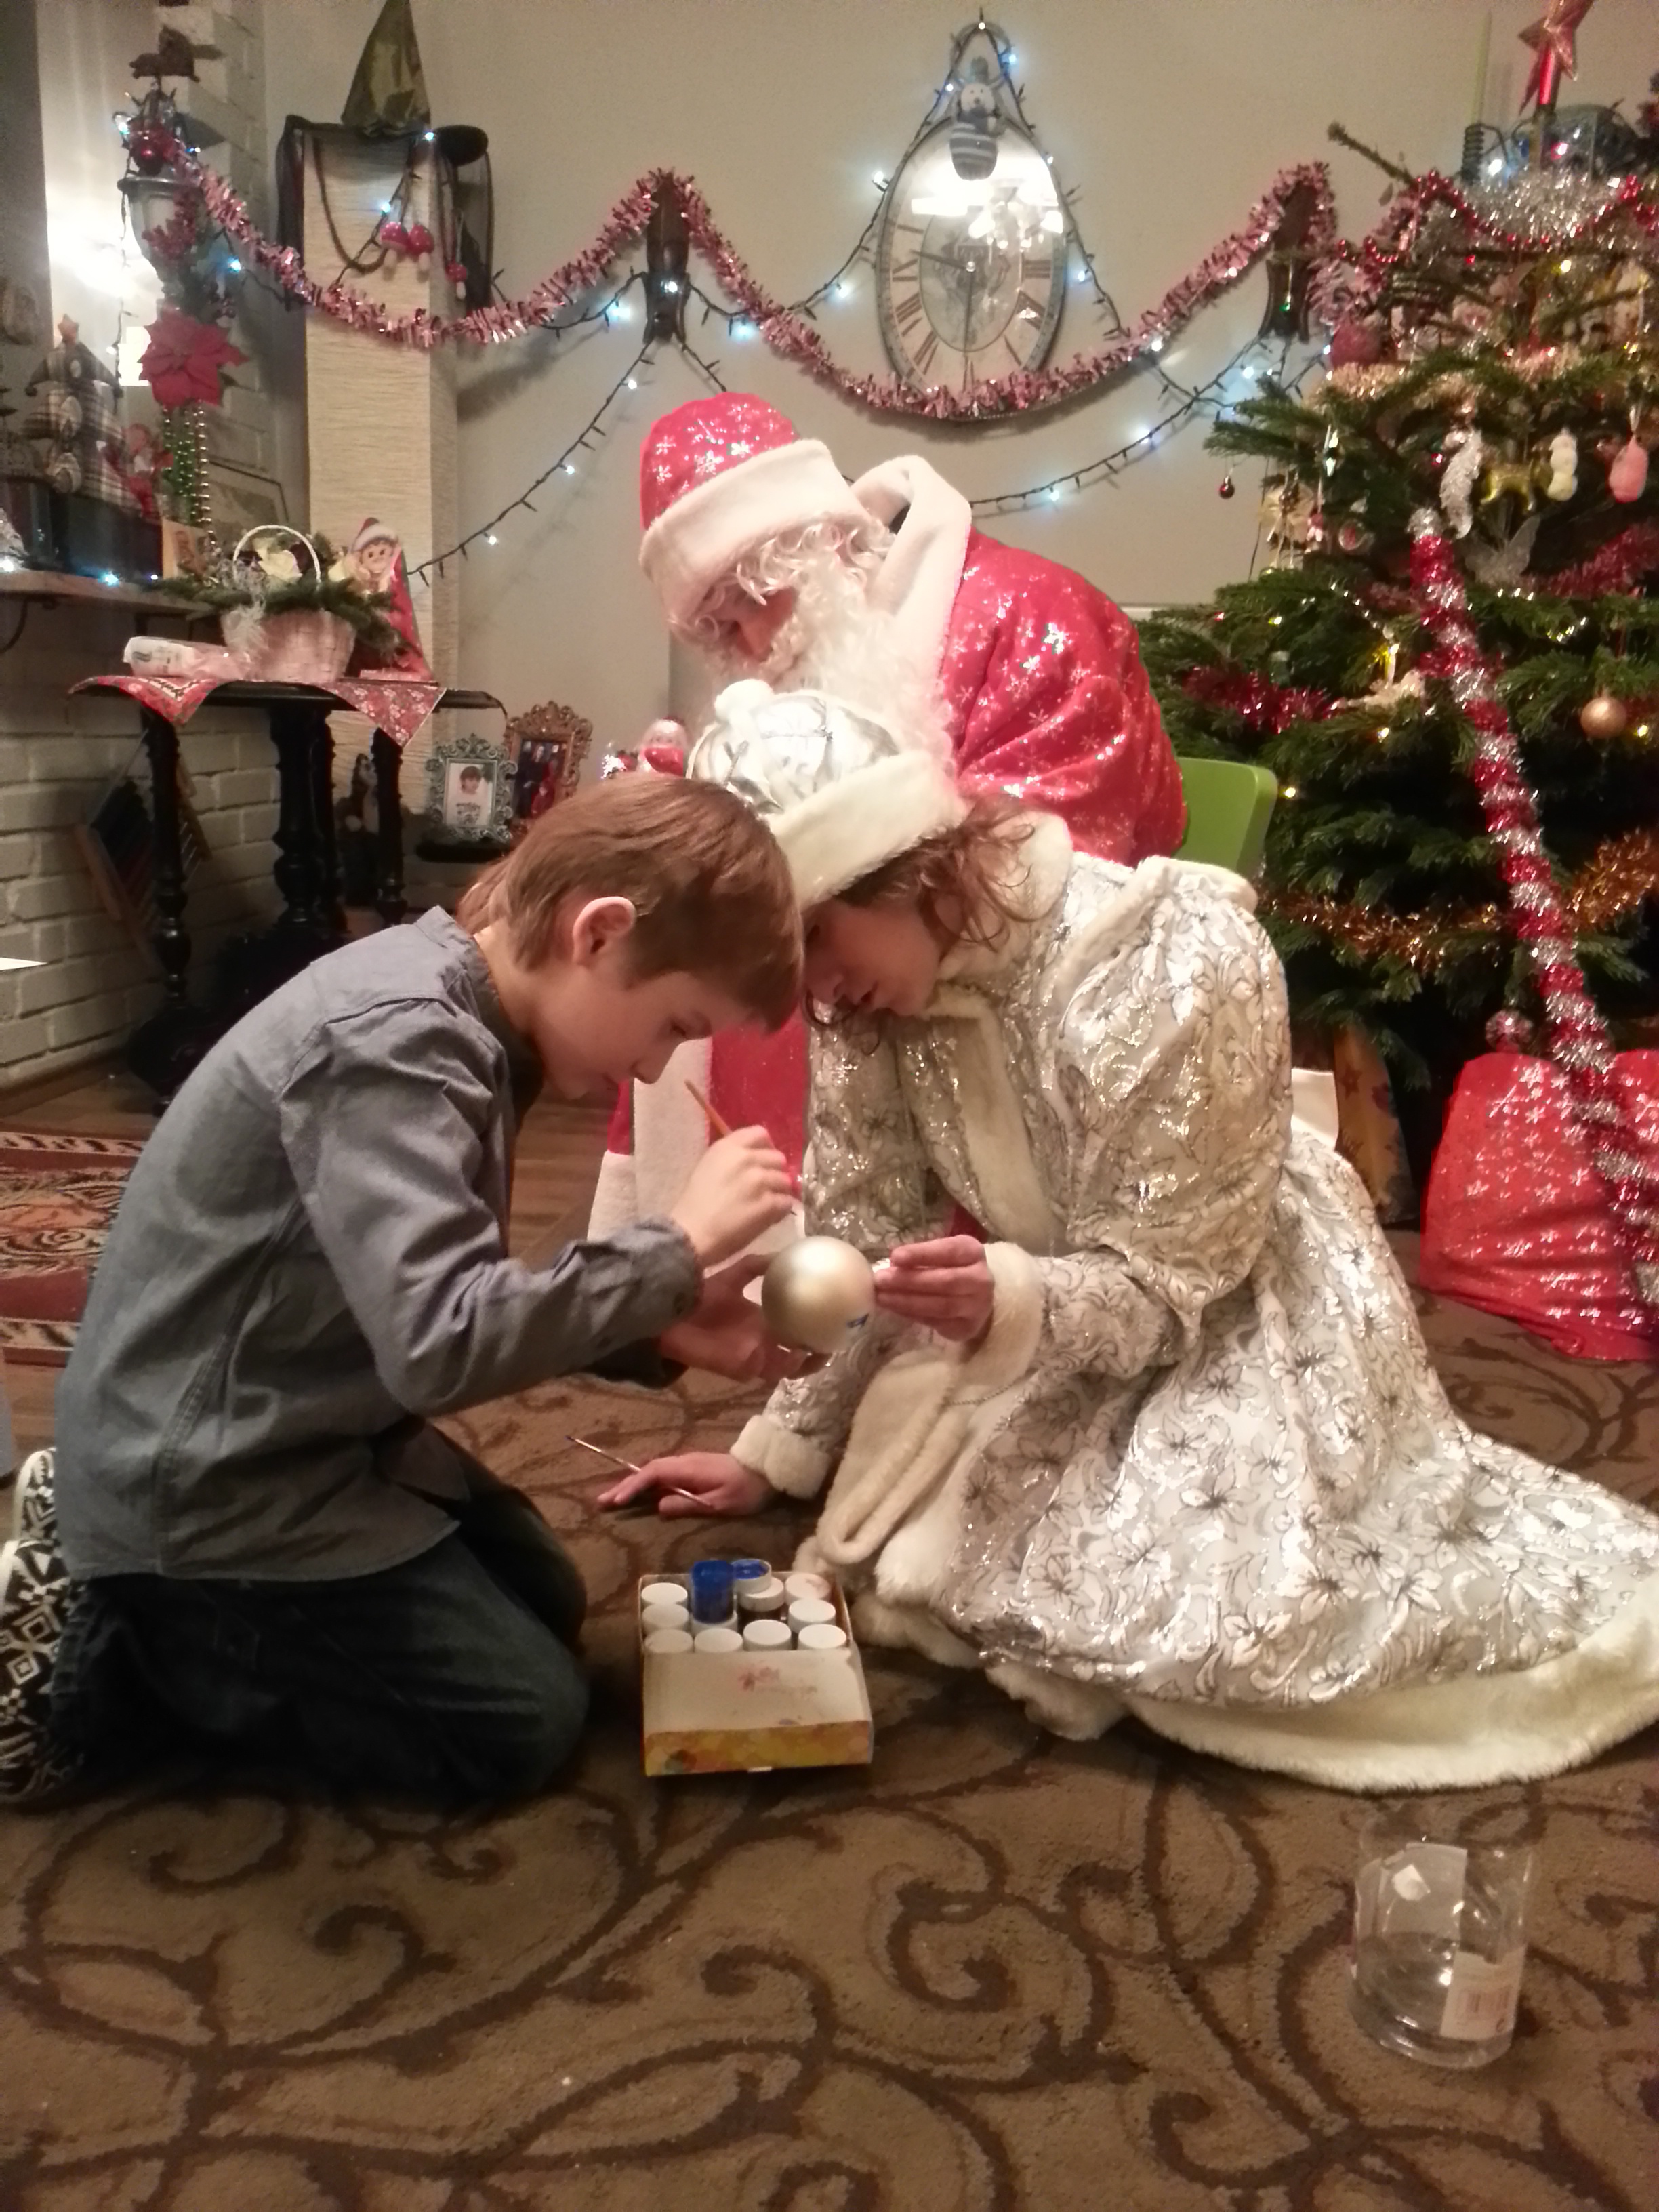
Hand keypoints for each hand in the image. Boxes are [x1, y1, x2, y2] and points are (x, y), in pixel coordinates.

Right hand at [595, 1451, 773, 1518]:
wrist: (767, 1470)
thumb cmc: (746, 1489)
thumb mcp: (720, 1503)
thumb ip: (689, 1504)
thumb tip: (659, 1507)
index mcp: (688, 1469)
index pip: (653, 1475)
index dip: (632, 1487)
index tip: (616, 1500)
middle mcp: (684, 1462)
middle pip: (648, 1471)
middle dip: (624, 1485)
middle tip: (601, 1501)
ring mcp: (688, 1464)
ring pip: (653, 1472)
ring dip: (633, 1484)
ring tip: (613, 1499)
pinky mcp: (693, 1469)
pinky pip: (663, 1475)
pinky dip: (646, 1483)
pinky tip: (639, 1494)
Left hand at [659, 1254, 822, 1383]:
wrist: (670, 1314)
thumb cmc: (699, 1295)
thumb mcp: (733, 1276)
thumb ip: (756, 1266)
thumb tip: (784, 1255)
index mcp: (762, 1319)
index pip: (795, 1325)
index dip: (814, 1323)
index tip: (835, 1312)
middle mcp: (762, 1339)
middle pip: (798, 1350)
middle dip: (819, 1349)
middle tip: (838, 1336)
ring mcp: (755, 1355)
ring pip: (790, 1366)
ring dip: (809, 1361)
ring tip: (825, 1349)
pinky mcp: (744, 1367)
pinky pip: (772, 1371)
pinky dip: (789, 1365)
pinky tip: (800, 1351)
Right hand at [671, 1127, 793, 1267]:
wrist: (691, 1233)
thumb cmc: (694, 1204)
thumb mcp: (709, 1166)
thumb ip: (732, 1157)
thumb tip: (754, 1159)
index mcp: (728, 1147)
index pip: (760, 1134)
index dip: (766, 1148)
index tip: (762, 1161)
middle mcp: (746, 1158)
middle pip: (778, 1158)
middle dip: (774, 1172)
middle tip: (766, 1187)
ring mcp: (760, 1180)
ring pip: (786, 1181)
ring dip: (779, 1192)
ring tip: (766, 1204)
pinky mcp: (769, 1203)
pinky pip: (787, 1202)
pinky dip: (781, 1210)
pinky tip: (768, 1217)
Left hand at [873, 1235, 994, 1342]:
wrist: (976, 1296)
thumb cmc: (952, 1267)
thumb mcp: (942, 1253)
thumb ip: (921, 1256)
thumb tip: (892, 1265)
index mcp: (973, 1252)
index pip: (949, 1251)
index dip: (922, 1254)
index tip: (895, 1257)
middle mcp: (981, 1280)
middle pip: (944, 1281)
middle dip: (909, 1281)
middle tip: (881, 1280)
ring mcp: (976, 1307)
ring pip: (940, 1306)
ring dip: (907, 1302)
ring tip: (882, 1297)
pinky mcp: (967, 1328)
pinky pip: (936, 1322)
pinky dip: (912, 1315)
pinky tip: (894, 1308)